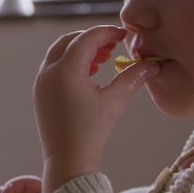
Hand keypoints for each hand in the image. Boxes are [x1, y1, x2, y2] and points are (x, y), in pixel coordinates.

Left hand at [34, 26, 160, 192]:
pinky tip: (90, 73)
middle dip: (92, 39)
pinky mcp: (41, 93)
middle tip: (113, 45)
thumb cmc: (91, 131)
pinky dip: (71, 63)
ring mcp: (41, 82)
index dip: (107, 33)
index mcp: (65, 70)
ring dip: (81, 50)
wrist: (68, 160)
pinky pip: (54, 68)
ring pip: (60, 53)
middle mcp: (48, 72)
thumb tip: (153, 64)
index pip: (87, 39)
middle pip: (70, 41)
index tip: (124, 35)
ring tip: (104, 58)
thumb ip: (133, 77)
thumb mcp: (115, 101)